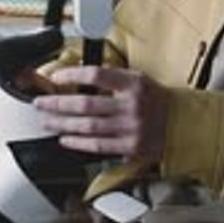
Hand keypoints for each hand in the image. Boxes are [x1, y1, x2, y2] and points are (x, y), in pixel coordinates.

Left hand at [33, 66, 168, 165]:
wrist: (182, 124)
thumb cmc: (157, 100)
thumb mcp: (139, 79)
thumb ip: (112, 77)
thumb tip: (79, 76)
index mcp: (134, 83)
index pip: (96, 75)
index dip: (72, 74)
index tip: (55, 77)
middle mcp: (131, 105)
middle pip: (86, 103)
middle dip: (58, 103)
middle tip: (41, 103)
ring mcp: (130, 128)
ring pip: (87, 126)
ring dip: (62, 124)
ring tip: (47, 121)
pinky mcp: (130, 147)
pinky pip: (97, 146)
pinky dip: (78, 143)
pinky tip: (65, 139)